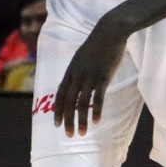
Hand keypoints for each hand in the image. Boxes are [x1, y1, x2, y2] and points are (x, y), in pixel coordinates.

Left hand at [54, 20, 129, 136]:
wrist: (109, 31)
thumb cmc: (97, 44)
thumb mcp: (82, 57)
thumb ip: (77, 70)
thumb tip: (76, 81)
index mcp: (70, 71)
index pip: (60, 95)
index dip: (57, 111)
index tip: (56, 125)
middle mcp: (77, 76)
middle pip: (68, 102)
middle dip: (67, 120)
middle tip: (69, 135)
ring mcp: (89, 77)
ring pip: (81, 103)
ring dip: (81, 120)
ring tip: (82, 133)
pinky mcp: (103, 77)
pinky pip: (97, 98)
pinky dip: (96, 111)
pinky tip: (96, 121)